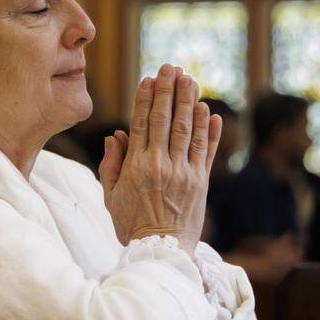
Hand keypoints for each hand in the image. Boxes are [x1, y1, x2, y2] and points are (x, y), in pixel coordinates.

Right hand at [100, 64, 221, 255]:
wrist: (162, 252)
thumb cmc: (131, 224)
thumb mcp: (110, 195)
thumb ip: (111, 163)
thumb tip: (117, 135)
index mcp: (136, 166)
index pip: (141, 123)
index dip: (145, 98)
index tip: (148, 78)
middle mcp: (162, 165)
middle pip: (165, 119)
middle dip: (168, 90)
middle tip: (171, 68)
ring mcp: (184, 173)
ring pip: (187, 129)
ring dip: (189, 101)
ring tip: (190, 79)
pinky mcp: (201, 182)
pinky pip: (206, 150)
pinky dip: (209, 130)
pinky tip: (209, 110)